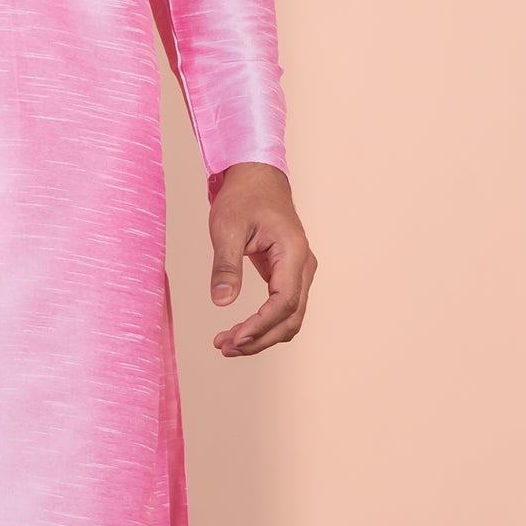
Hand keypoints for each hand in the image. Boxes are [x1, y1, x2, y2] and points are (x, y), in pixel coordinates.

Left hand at [207, 163, 316, 356]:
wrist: (257, 177)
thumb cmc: (244, 197)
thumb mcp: (227, 227)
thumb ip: (226, 266)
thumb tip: (222, 303)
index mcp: (293, 253)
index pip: (283, 302)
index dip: (260, 326)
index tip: (233, 339)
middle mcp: (303, 266)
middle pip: (290, 318)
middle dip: (259, 339)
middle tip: (224, 347)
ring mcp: (299, 272)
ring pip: (289, 318)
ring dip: (262, 336)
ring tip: (228, 344)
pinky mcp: (289, 275)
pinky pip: (283, 308)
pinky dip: (264, 325)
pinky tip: (240, 331)